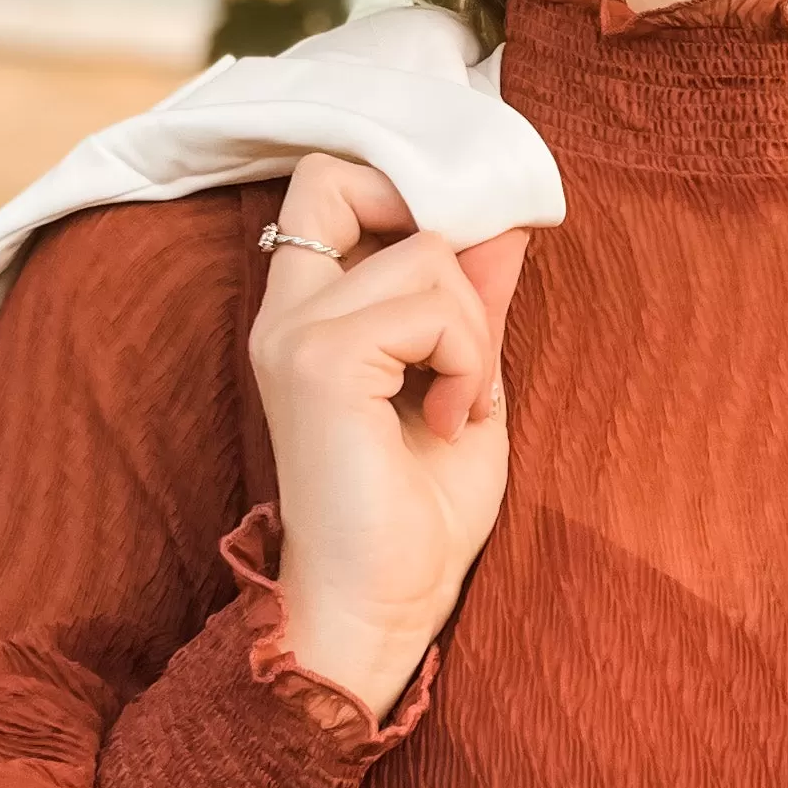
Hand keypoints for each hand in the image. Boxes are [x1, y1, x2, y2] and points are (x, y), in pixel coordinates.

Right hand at [247, 149, 533, 719]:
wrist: (381, 609)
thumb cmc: (417, 519)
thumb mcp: (465, 381)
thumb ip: (472, 303)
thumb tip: (503, 225)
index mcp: (305, 314)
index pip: (326, 185)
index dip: (399, 190)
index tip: (462, 259)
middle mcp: (284, 311)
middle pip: (341, 179)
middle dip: (432, 231)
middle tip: (460, 320)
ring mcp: (294, 332)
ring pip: (424, 249)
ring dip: (471, 325)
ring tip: (458, 402)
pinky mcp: (319, 360)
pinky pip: (431, 305)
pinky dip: (465, 358)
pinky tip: (450, 419)